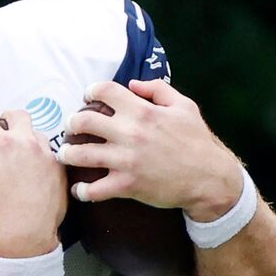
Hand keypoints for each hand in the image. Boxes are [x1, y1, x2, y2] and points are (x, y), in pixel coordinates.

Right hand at [0, 107, 66, 256]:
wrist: (26, 236)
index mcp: (2, 144)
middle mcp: (27, 144)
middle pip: (17, 115)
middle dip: (3, 116)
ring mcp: (47, 157)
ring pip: (37, 133)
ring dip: (24, 135)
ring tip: (15, 148)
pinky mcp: (59, 171)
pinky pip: (50, 155)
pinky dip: (38, 155)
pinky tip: (31, 167)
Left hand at [60, 79, 246, 219]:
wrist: (209, 178)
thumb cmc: (197, 141)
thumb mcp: (185, 106)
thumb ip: (158, 90)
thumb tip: (132, 84)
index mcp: (142, 111)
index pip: (104, 91)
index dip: (91, 91)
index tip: (87, 98)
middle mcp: (130, 133)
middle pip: (83, 122)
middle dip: (71, 124)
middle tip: (72, 128)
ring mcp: (126, 160)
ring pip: (80, 155)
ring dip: (67, 155)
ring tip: (66, 155)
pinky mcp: (126, 185)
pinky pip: (93, 189)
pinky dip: (81, 190)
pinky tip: (79, 188)